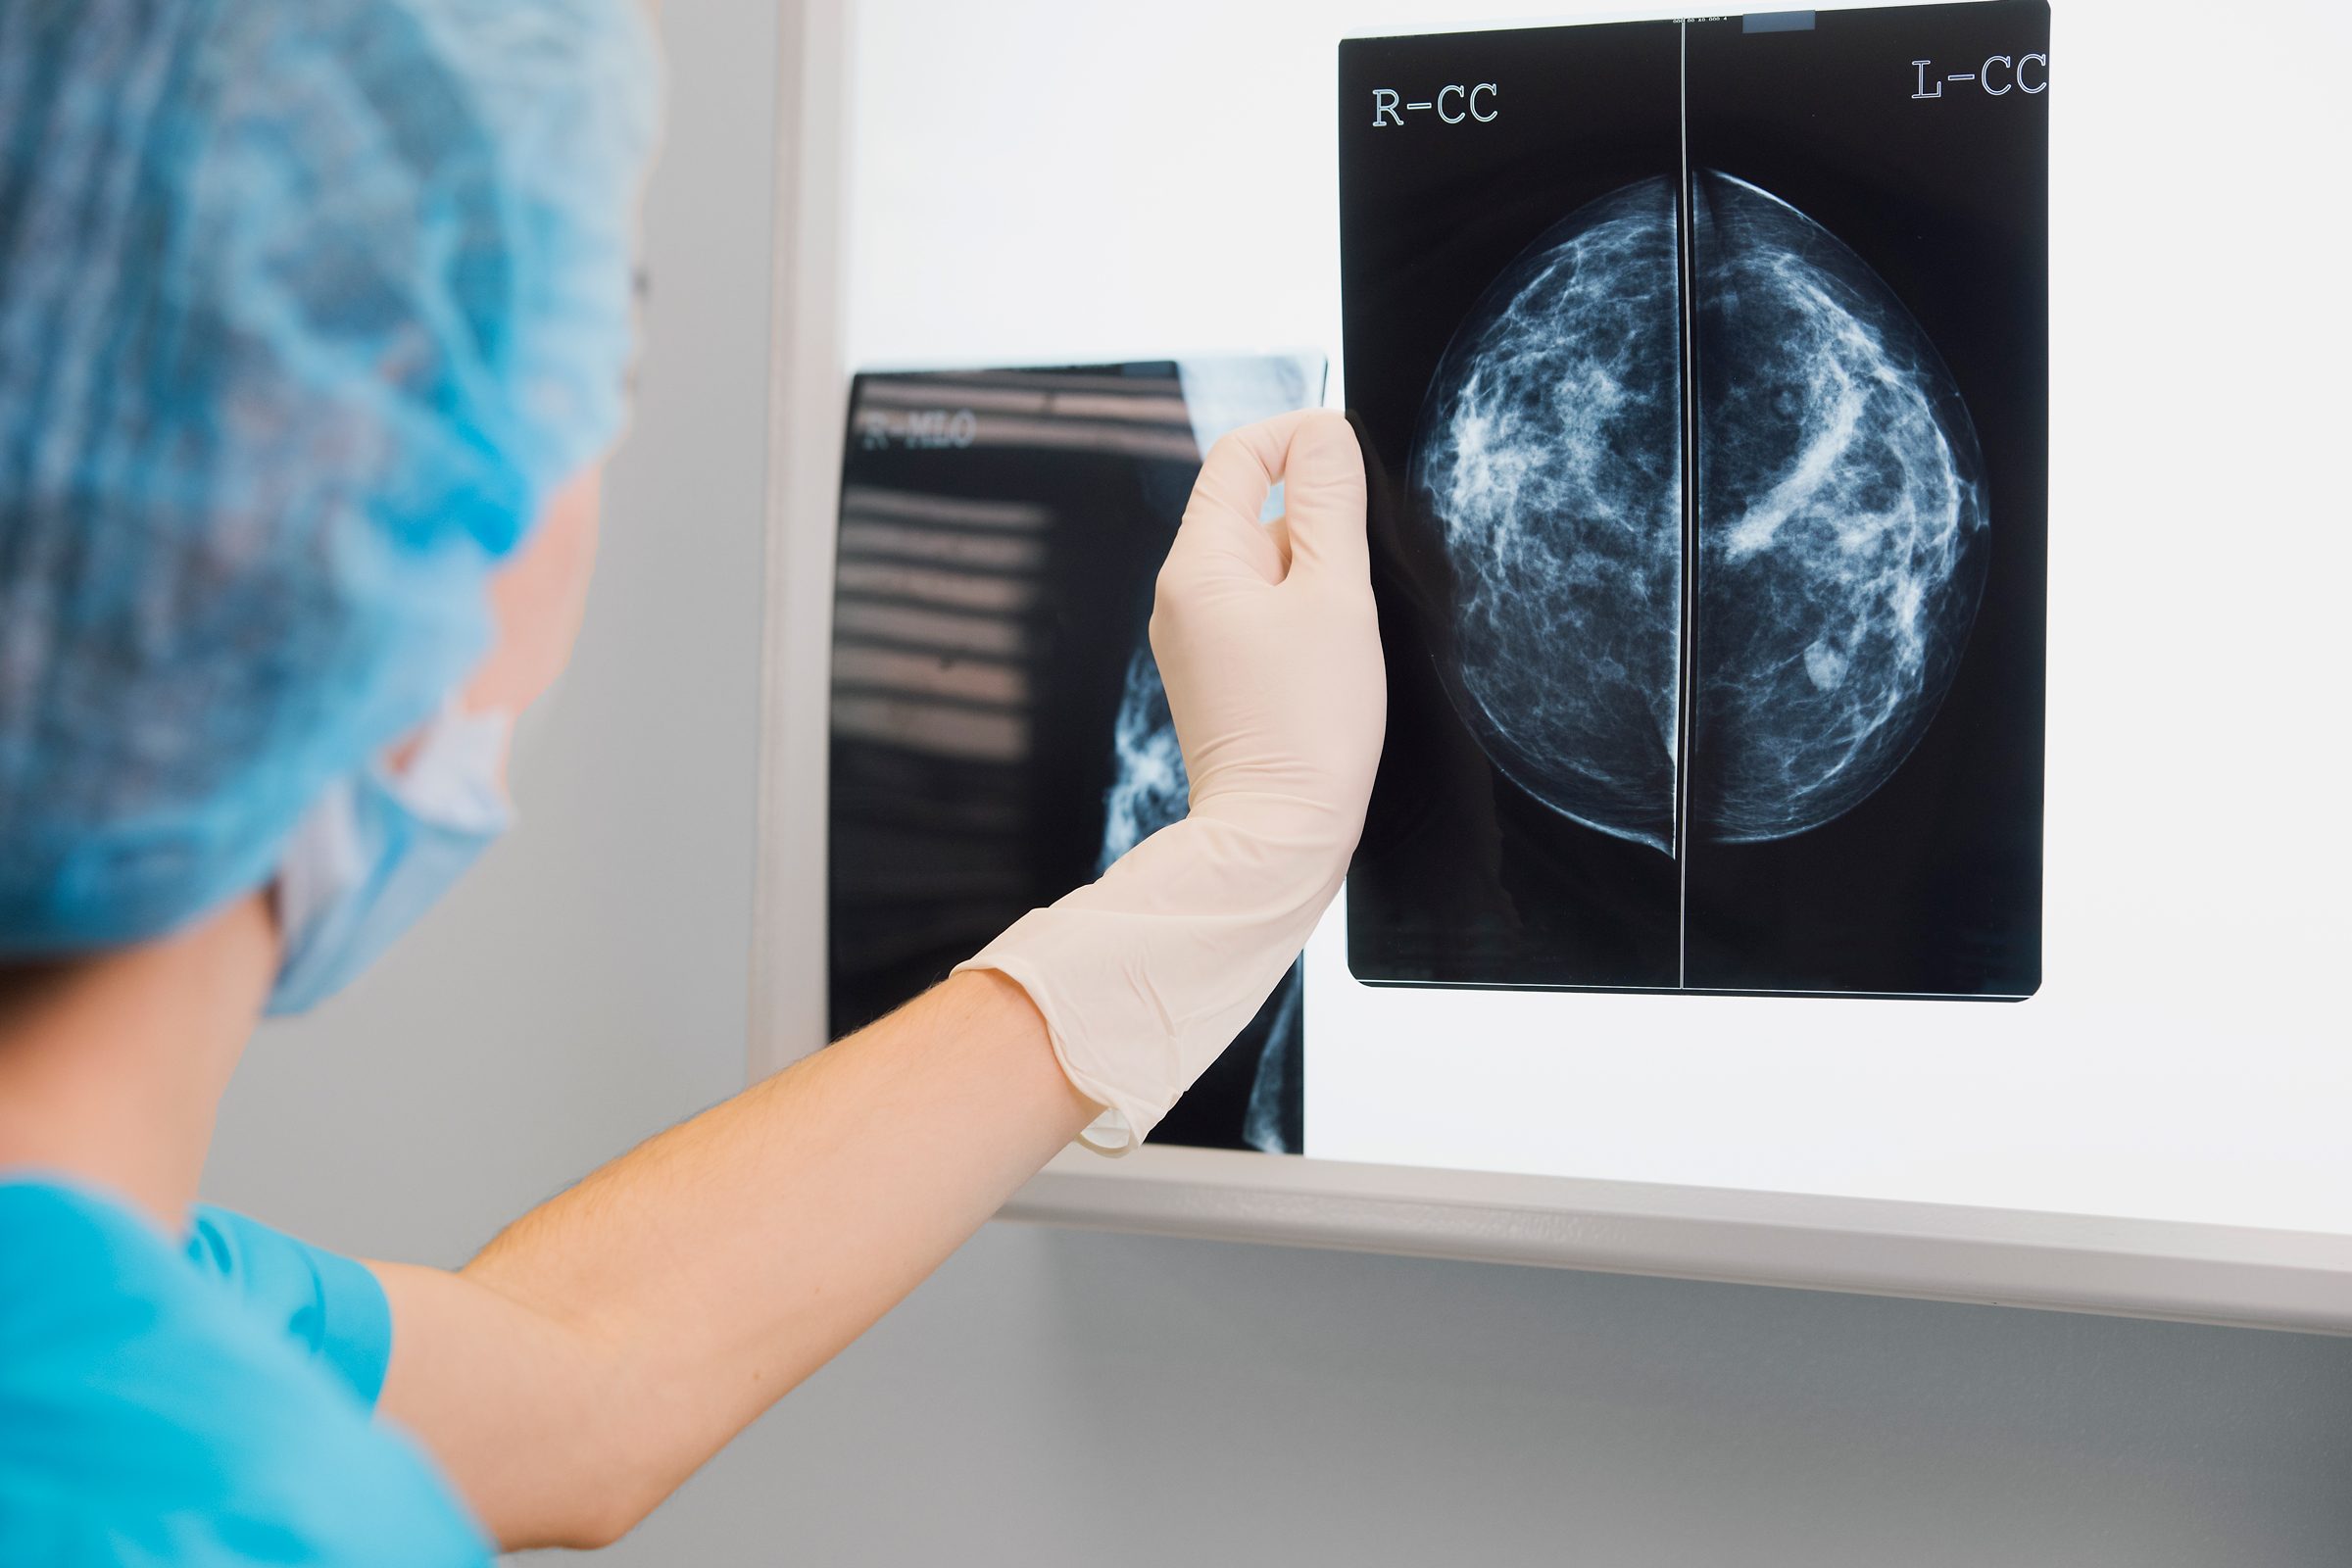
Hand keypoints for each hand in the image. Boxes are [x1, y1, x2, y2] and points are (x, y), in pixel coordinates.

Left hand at [958, 411, 1384, 1150]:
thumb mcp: (1335, 596)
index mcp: (1198, 564)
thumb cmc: (1307, 727)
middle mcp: (1183, 595)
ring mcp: (1196, 638)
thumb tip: (1323, 434)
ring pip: (1267, 565)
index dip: (1298, 436)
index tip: (1350, 452)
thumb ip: (1330, 504)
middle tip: (1363, 573)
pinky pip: (1264, 613)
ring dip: (1317, 575)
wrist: (1276, 836)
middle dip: (1319, 521)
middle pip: (1255, 508)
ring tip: (1347, 631)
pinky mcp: (1219, 674)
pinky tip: (1332, 659)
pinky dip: (1305, 615)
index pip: (1240, 455)